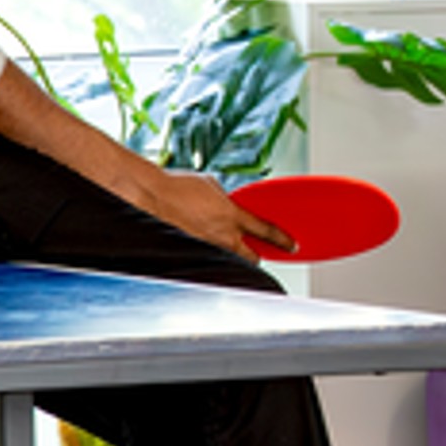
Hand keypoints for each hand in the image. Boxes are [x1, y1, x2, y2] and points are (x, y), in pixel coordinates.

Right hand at [137, 165, 291, 261]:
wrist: (152, 196)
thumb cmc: (180, 186)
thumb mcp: (211, 186)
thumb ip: (226, 200)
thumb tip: (229, 206)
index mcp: (233, 216)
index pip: (267, 231)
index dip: (283, 240)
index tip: (293, 246)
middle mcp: (224, 236)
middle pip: (252, 257)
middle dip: (256, 256)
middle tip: (257, 251)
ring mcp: (208, 247)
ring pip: (230, 259)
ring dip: (233, 255)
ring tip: (226, 246)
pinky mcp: (193, 252)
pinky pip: (210, 256)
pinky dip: (212, 253)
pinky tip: (204, 242)